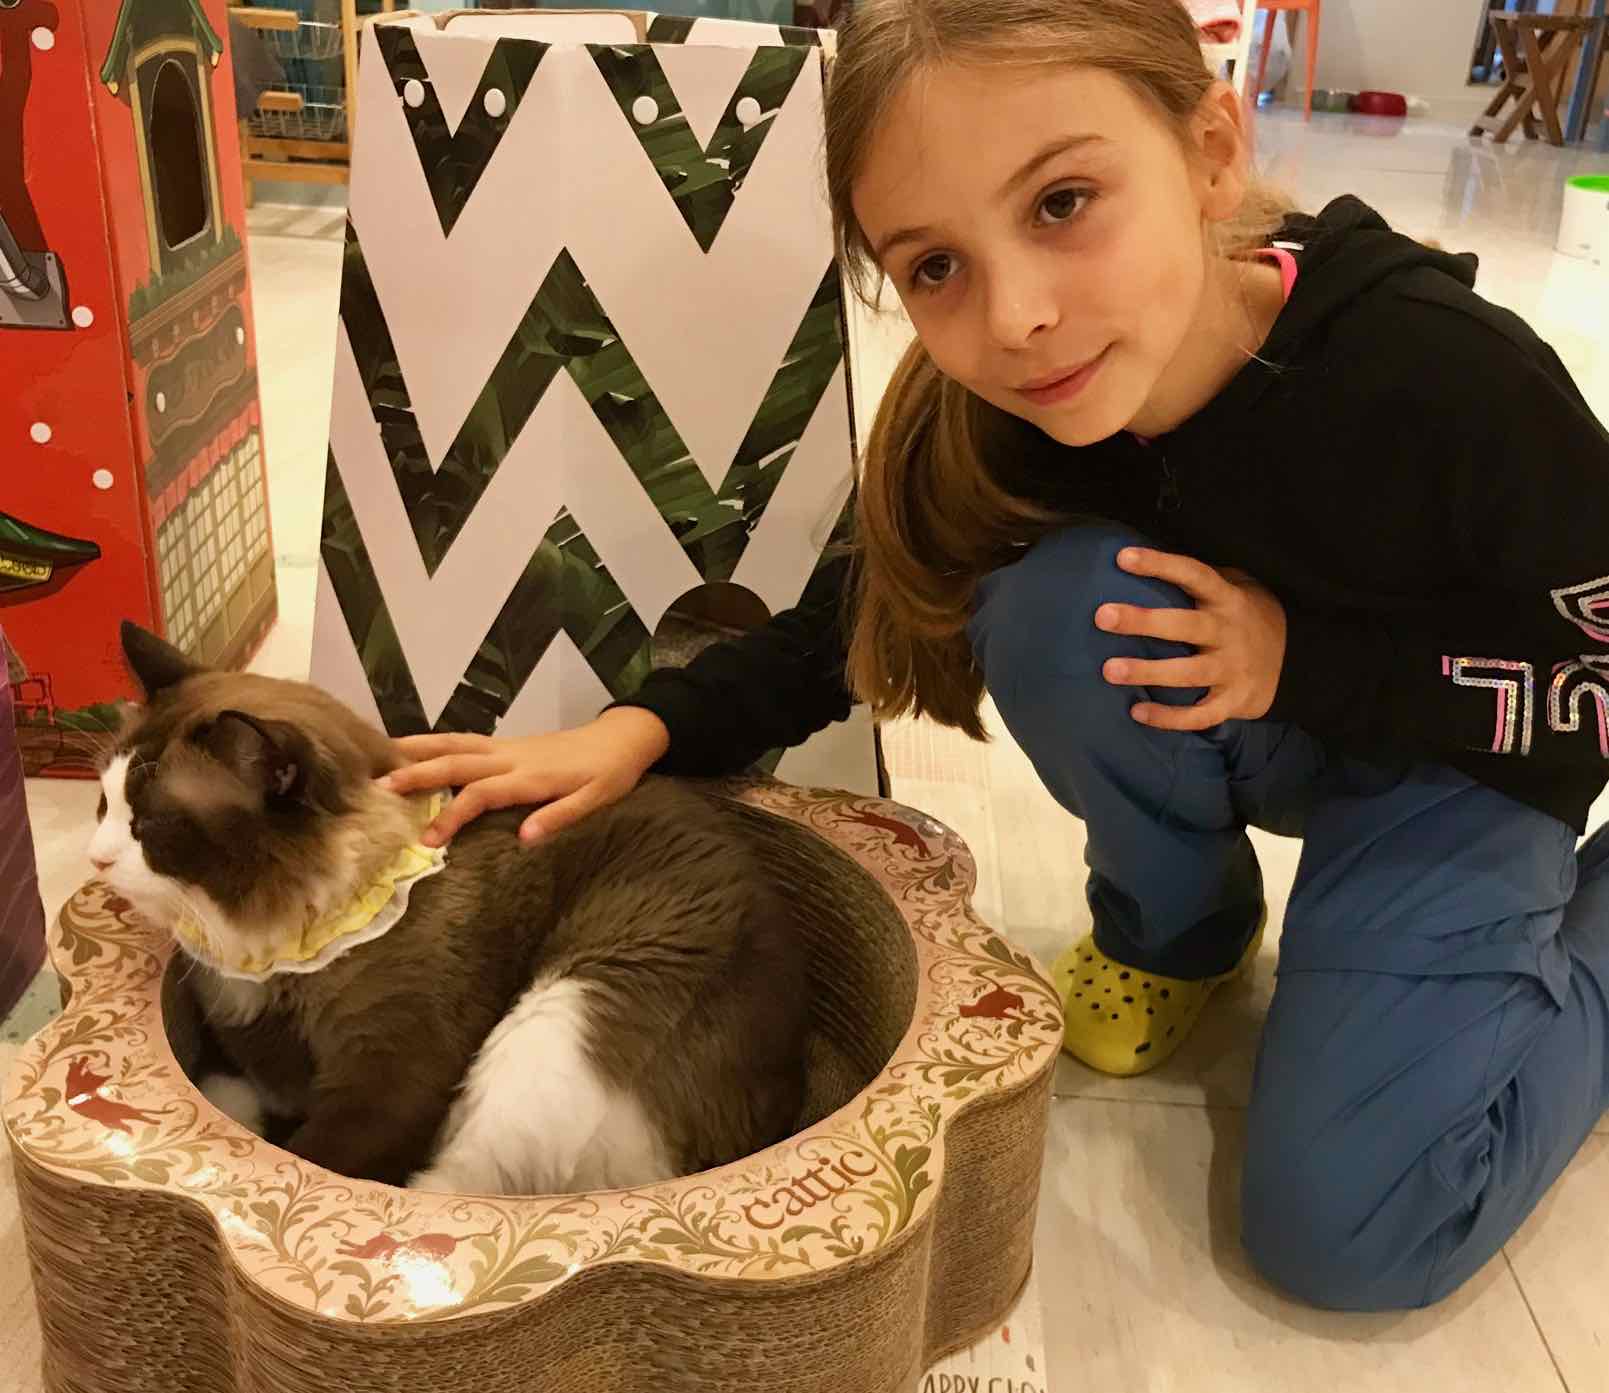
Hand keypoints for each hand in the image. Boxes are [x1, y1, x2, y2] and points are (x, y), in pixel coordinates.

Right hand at [380, 707, 670, 845]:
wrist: (621, 739)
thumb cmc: (609, 774)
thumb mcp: (595, 800)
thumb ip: (560, 817)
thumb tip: (524, 837)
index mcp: (530, 776)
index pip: (480, 794)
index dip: (451, 815)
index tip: (426, 840)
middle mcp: (511, 757)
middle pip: (456, 762)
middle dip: (417, 774)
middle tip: (379, 788)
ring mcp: (506, 747)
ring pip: (455, 743)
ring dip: (418, 749)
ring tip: (380, 757)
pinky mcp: (506, 744)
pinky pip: (463, 740)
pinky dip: (435, 743)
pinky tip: (413, 748)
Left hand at [1095, 548, 1285, 731]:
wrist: (1297, 661)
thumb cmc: (1243, 618)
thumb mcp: (1235, 589)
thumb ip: (1200, 581)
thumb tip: (1145, 562)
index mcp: (1228, 599)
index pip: (1194, 575)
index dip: (1161, 564)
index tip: (1123, 557)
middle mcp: (1230, 633)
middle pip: (1185, 625)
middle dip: (1143, 621)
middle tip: (1103, 616)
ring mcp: (1233, 669)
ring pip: (1188, 673)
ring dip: (1148, 672)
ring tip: (1109, 670)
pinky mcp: (1234, 701)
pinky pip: (1200, 714)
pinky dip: (1169, 717)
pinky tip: (1137, 712)